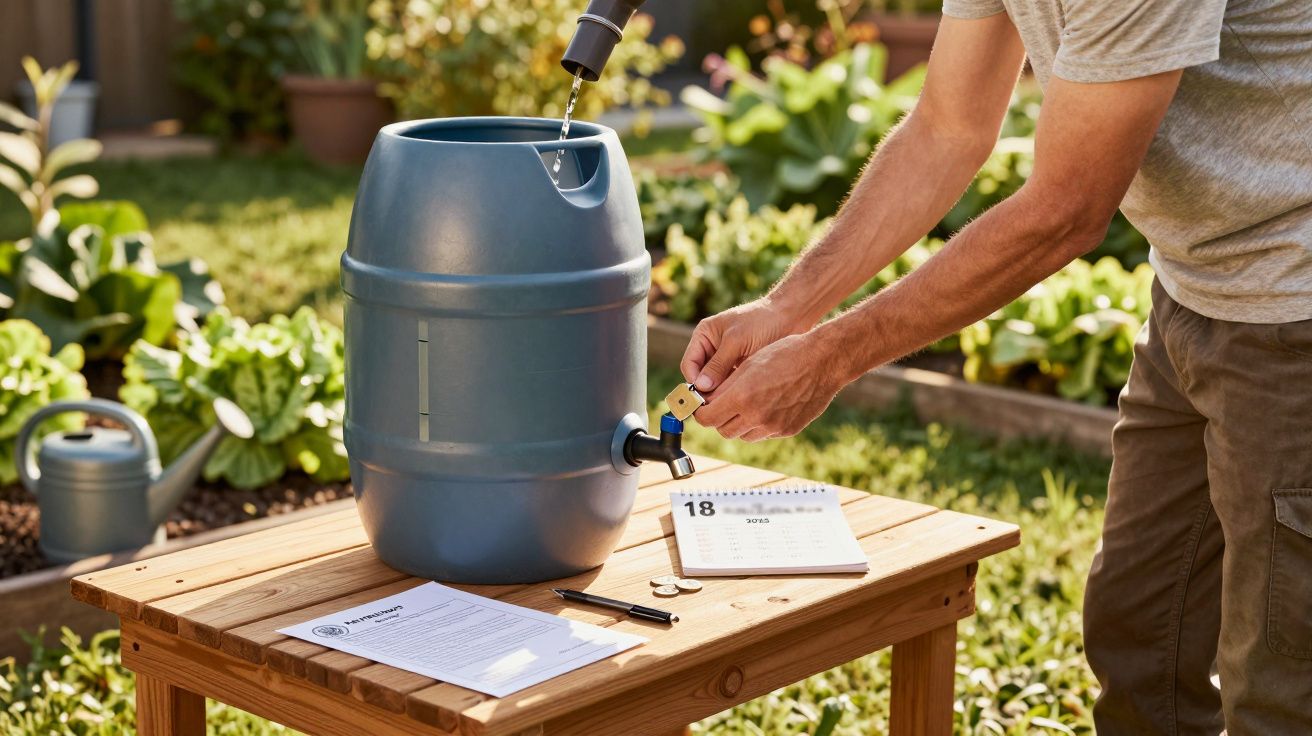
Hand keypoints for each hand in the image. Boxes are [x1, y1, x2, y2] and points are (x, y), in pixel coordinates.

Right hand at [680, 298, 808, 392]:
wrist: (791, 316)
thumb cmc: (762, 322)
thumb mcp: (737, 342)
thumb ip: (718, 364)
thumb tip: (700, 387)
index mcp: (704, 336)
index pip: (689, 365)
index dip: (694, 382)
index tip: (703, 398)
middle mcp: (711, 348)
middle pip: (701, 377)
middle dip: (708, 390)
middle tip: (719, 405)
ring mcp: (726, 358)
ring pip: (716, 383)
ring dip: (722, 392)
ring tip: (735, 400)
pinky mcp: (740, 367)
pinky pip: (731, 384)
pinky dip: (735, 391)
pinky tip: (745, 396)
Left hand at [694, 333, 843, 441]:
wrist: (823, 361)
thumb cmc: (785, 354)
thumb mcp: (748, 364)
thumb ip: (724, 385)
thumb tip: (704, 398)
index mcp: (742, 397)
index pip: (706, 417)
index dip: (701, 411)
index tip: (701, 405)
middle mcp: (756, 416)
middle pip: (723, 430)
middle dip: (718, 418)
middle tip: (721, 404)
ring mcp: (773, 427)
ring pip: (742, 435)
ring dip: (738, 423)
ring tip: (746, 403)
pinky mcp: (787, 430)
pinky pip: (763, 434)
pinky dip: (758, 424)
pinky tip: (766, 405)